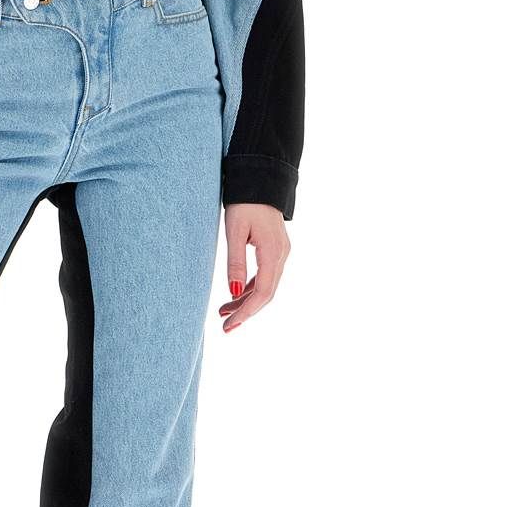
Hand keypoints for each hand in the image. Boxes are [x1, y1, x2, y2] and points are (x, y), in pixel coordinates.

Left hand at [218, 202, 290, 331]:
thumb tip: (232, 292)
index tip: (229, 326)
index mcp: (273, 252)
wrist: (260, 179)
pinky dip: (250, 287)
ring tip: (224, 312)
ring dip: (246, 300)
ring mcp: (280, 252)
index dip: (246, 312)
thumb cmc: (244, 202)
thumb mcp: (234, 231)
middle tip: (226, 327)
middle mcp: (281, 255)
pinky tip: (235, 294)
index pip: (262, 292)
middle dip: (246, 312)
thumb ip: (235, 262)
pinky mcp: (275, 248)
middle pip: (266, 293)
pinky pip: (265, 275)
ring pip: (266, 285)